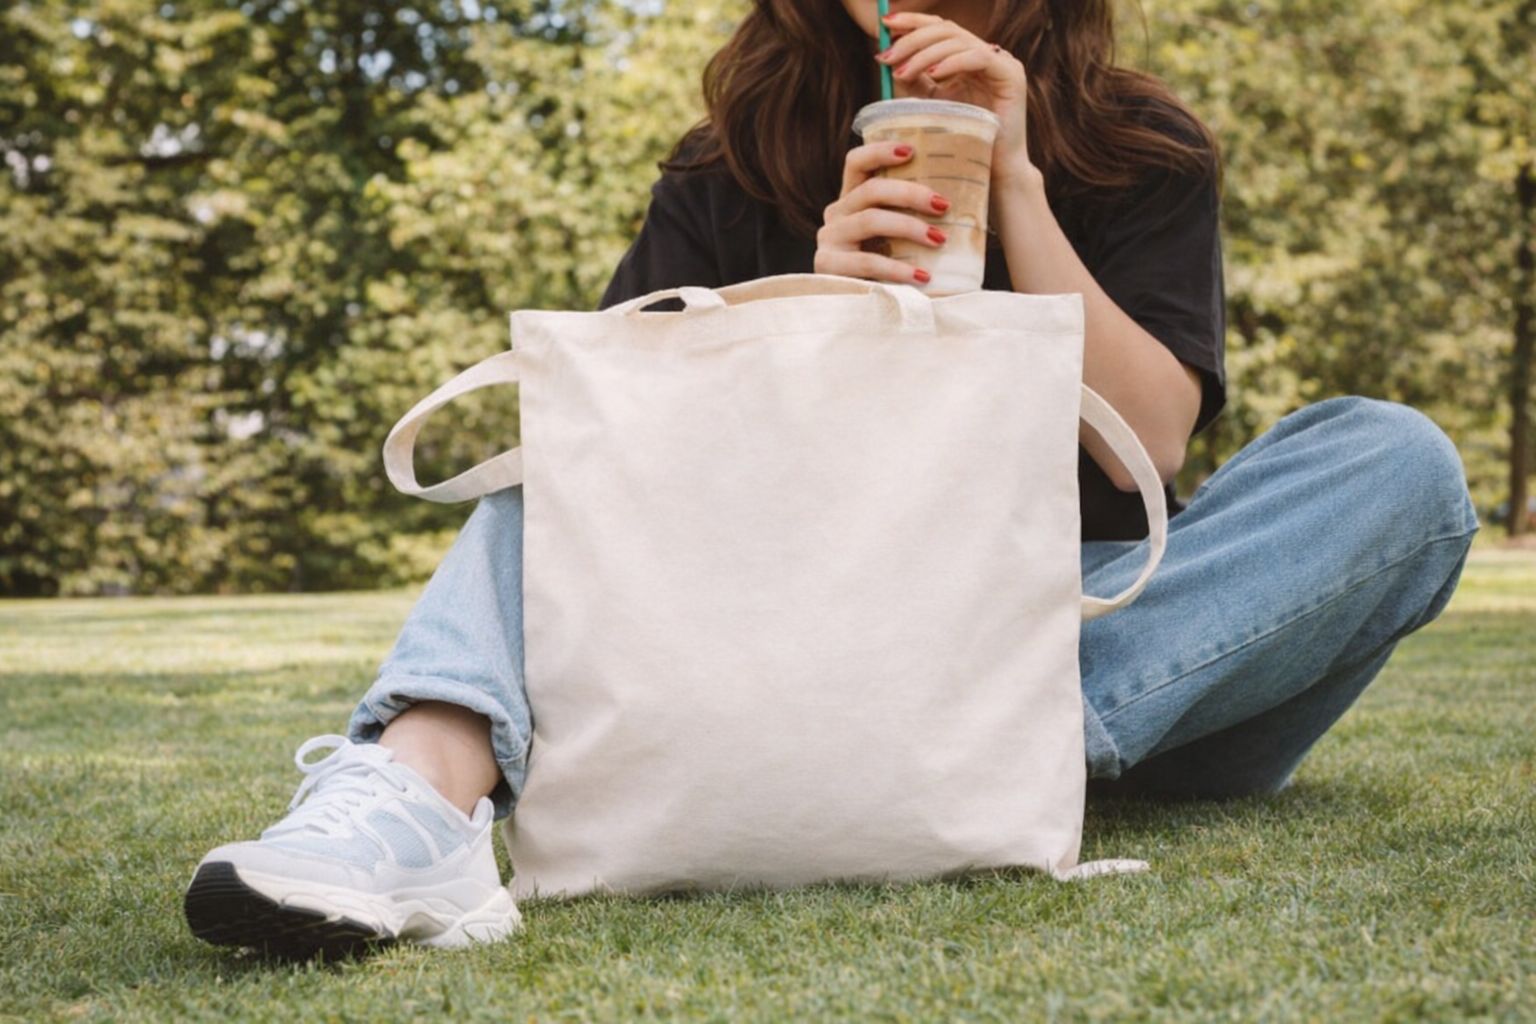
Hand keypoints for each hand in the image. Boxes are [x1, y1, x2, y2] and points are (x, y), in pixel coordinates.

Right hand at [815, 140, 951, 285]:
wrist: (860, 317)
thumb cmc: (890, 271)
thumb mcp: (898, 239)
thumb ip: (911, 218)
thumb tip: (957, 200)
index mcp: (851, 200)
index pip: (857, 163)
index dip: (881, 151)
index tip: (912, 151)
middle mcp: (835, 215)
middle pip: (870, 190)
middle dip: (911, 194)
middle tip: (944, 205)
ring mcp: (829, 240)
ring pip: (870, 220)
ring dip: (909, 227)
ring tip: (940, 240)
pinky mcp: (827, 267)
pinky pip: (866, 261)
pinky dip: (898, 268)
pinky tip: (923, 276)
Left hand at [876, 11, 1033, 183]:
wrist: (993, 173)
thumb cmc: (962, 144)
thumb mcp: (931, 106)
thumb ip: (914, 81)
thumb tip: (886, 58)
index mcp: (967, 58)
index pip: (939, 27)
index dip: (912, 21)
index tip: (884, 25)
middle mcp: (986, 54)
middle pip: (946, 29)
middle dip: (912, 39)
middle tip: (886, 57)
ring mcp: (1001, 62)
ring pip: (959, 40)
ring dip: (925, 54)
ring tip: (902, 72)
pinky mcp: (1011, 75)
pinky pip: (979, 58)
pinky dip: (953, 62)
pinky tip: (933, 73)